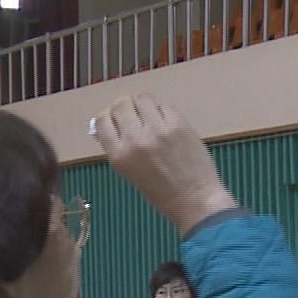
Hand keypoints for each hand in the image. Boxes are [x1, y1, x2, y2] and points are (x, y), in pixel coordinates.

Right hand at [91, 94, 236, 232]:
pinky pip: (164, 104)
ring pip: (142, 97)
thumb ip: (117, 147)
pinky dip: (163, 110)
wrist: (195, 200)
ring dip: (143, 104)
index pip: (102, 120)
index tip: (117, 120)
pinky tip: (167, 122)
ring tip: (151, 115)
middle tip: (136, 116)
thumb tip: (109, 124)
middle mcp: (135, 139)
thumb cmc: (160, 192)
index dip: (109, 116)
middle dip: (125, 107)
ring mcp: (158, 130)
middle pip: (120, 104)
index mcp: (119, 155)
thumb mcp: (128, 172)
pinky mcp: (179, 124)